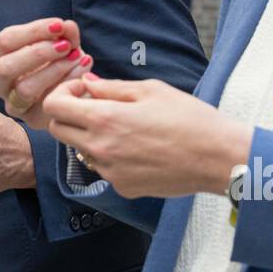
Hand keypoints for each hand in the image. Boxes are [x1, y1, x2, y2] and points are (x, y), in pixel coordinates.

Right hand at [0, 18, 92, 128]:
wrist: (70, 93)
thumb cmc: (60, 63)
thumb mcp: (63, 44)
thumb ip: (65, 34)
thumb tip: (68, 27)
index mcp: (0, 58)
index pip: (5, 40)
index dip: (33, 30)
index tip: (59, 25)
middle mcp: (0, 82)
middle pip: (6, 66)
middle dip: (38, 53)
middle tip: (66, 45)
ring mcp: (13, 104)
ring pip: (24, 88)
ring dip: (53, 70)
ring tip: (77, 58)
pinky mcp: (31, 119)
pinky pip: (45, 104)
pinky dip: (65, 86)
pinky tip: (83, 75)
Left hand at [41, 75, 253, 198]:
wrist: (218, 158)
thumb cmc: (189, 118)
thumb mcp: (150, 90)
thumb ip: (111, 87)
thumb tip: (87, 83)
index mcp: (105, 119)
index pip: (54, 107)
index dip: (62, 93)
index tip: (82, 90)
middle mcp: (100, 148)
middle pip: (58, 130)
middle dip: (69, 115)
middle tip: (96, 106)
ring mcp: (110, 172)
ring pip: (80, 150)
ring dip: (90, 136)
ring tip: (124, 128)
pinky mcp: (123, 187)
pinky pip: (103, 169)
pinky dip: (111, 157)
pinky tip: (138, 148)